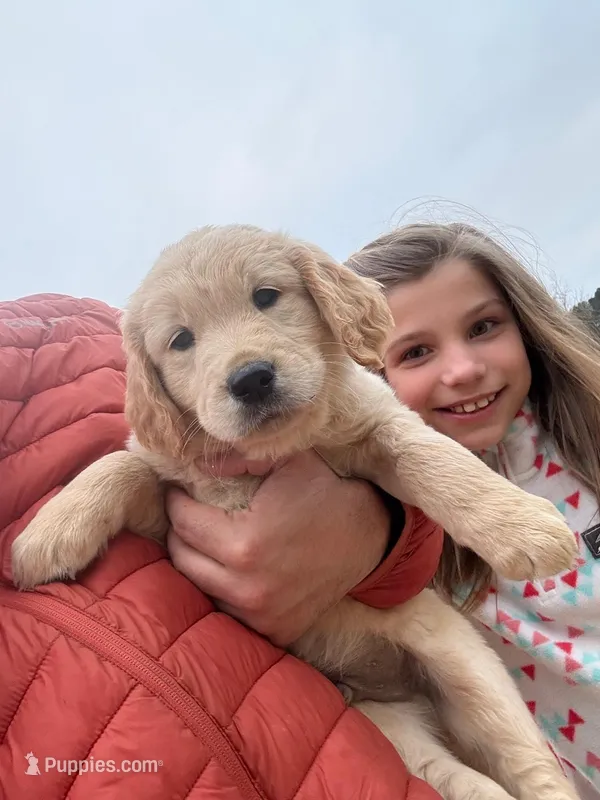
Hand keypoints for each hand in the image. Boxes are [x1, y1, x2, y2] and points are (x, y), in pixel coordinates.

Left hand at [166, 450, 390, 646]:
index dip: (175, 501)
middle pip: (182, 557)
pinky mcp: (272, 631)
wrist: (368, 538)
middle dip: (180, 530)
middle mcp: (246, 588)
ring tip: (207, 536)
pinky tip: (230, 565)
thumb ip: (237, 458)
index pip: (184, 523)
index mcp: (244, 545)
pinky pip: (225, 608)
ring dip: (196, 560)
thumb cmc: (324, 493)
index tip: (179, 489)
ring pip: (198, 587)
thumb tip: (195, 465)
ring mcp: (259, 616)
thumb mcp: (287, 460)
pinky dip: (221, 587)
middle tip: (189, 511)